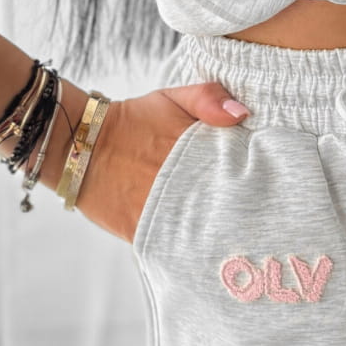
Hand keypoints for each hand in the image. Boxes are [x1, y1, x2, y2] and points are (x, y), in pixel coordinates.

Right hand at [69, 80, 248, 241]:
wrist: (81, 146)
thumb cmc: (132, 121)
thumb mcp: (171, 98)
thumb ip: (209, 98)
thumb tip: (243, 116)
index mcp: (196, 148)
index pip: (241, 167)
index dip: (254, 175)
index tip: (264, 181)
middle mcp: (183, 180)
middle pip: (228, 200)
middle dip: (242, 205)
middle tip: (255, 212)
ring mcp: (163, 208)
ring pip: (205, 228)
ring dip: (219, 229)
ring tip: (233, 232)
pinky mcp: (144, 232)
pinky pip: (176, 247)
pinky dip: (191, 248)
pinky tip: (204, 247)